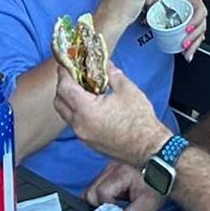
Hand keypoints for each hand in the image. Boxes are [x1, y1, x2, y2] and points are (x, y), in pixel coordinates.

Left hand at [53, 62, 171, 167]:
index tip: (67, 63)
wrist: (149, 147)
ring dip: (69, 99)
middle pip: (59, 102)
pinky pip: (75, 124)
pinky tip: (91, 103)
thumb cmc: (140, 121)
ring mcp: (83, 136)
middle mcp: (80, 125)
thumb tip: (105, 65)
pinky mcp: (89, 142)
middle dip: (63, 85)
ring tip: (83, 87)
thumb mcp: (127, 89)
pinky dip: (77, 111)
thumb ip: (111, 74)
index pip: (64, 88)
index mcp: (86, 111)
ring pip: (65, 114)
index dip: (64, 73)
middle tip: (74, 74)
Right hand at [86, 160, 166, 210]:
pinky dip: (103, 193)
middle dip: (99, 205)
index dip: (106, 207)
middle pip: (91, 190)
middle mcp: (112, 168)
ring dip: (100, 199)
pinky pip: (99, 183)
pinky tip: (115, 197)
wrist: (168, 167)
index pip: (101, 193)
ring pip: (92, 186)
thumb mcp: (148, 204)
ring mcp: (110, 166)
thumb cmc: (159, 184)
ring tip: (115, 205)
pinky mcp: (112, 168)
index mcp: (121, 174)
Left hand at [156, 0, 207, 59]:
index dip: (195, 21)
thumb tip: (146, 6)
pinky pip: (196, 36)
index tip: (186, 29)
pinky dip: (193, 45)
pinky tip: (187, 53)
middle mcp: (197, 10)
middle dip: (194, 38)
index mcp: (193, 0)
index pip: (200, 11)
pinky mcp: (193, 24)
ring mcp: (197, 18)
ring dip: (194, 45)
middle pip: (202, 26)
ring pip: (200, 33)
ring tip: (187, 54)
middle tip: (184, 45)